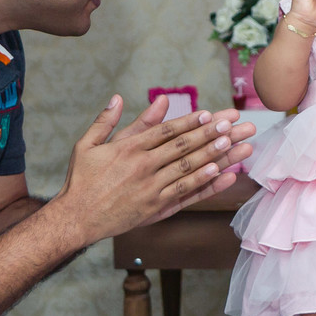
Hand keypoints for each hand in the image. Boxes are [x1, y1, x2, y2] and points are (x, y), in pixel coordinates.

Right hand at [54, 96, 256, 244]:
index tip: (212, 114)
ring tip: (239, 146)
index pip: (167, 131)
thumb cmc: (81, 179)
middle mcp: (143, 167)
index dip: (190, 122)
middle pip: (185, 148)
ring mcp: (152, 190)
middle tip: (236, 125)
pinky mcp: (156, 209)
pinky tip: (224, 174)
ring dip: (217, 156)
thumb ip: (107, 121)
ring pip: (190, 170)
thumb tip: (119, 97)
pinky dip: (206, 185)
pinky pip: (186, 194)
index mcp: (128, 149)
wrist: (76, 218)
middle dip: (213, 134)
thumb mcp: (88, 144)